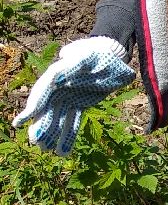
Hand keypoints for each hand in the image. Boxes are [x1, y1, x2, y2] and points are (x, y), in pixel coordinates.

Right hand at [12, 36, 133, 155]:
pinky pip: (72, 122)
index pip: (41, 93)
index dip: (32, 107)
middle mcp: (57, 89)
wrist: (111, 56)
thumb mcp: (86, 57)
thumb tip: (56, 80)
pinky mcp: (79, 105)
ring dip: (52, 134)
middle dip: (42, 126)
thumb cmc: (96, 54)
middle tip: (37, 142)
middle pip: (46, 110)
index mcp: (55, 76)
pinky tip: (63, 150)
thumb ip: (72, 67)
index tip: (20, 121)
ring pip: (57, 120)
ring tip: (47, 150)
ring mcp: (68, 98)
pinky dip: (68, 135)